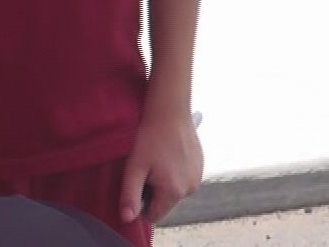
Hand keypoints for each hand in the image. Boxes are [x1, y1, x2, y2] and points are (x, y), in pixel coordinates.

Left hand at [120, 102, 203, 224]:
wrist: (170, 110)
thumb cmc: (149, 136)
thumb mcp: (134, 166)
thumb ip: (130, 194)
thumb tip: (127, 218)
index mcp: (174, 192)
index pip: (154, 215)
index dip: (141, 202)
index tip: (136, 182)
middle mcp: (190, 189)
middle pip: (165, 203)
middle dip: (153, 191)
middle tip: (146, 167)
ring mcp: (198, 178)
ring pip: (174, 190)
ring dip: (164, 181)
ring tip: (156, 159)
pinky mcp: (200, 167)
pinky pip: (183, 178)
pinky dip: (174, 172)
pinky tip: (167, 154)